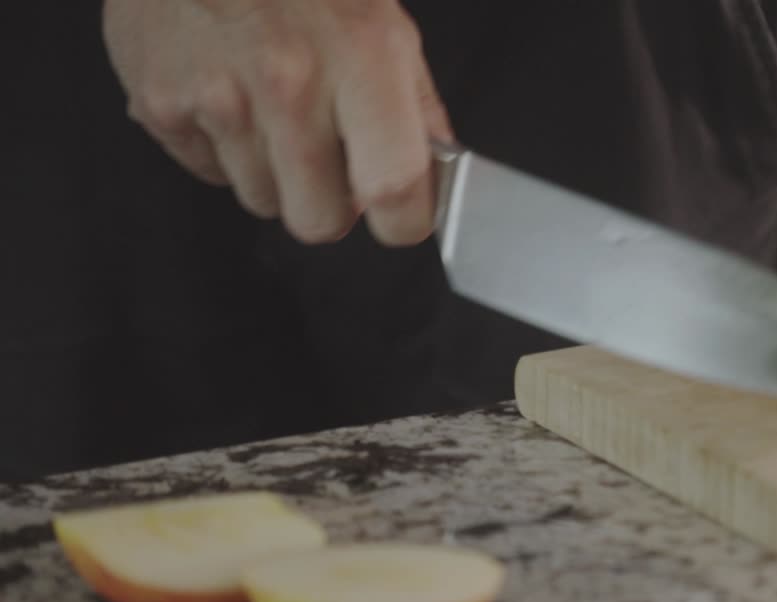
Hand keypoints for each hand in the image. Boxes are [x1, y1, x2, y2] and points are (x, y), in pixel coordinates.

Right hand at [103, 0, 452, 245]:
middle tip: (330, 160)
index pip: (393, 190)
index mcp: (360, 61)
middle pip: (318, 222)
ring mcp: (219, 99)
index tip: (401, 215)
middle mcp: (288, 85)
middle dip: (329, 204)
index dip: (404, 220)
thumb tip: (435, 171)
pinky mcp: (162, 105)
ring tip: (273, 108)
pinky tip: (233, 96)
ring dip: (275, 173)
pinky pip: (209, 174)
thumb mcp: (385, 24)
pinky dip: (225, 149)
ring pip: (262, 202)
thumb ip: (417, 107)